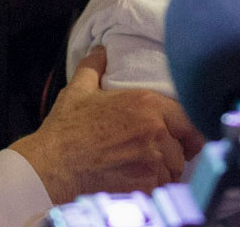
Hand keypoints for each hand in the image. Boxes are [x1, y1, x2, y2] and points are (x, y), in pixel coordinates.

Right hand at [10, 46, 204, 202]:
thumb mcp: (78, 91)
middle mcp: (154, 130)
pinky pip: (162, 188)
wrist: (52, 166)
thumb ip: (94, 67)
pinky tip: (137, 182)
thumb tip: (100, 52)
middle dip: (173, 153)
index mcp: (146, 103)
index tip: (182, 138)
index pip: (188, 118)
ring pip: (173, 170)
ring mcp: (151, 159)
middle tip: (160, 156)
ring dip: (164, 172)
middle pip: (183, 147)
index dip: (186, 131)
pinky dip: (154, 188)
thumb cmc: (65, 130)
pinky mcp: (145, 185)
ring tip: (146, 170)